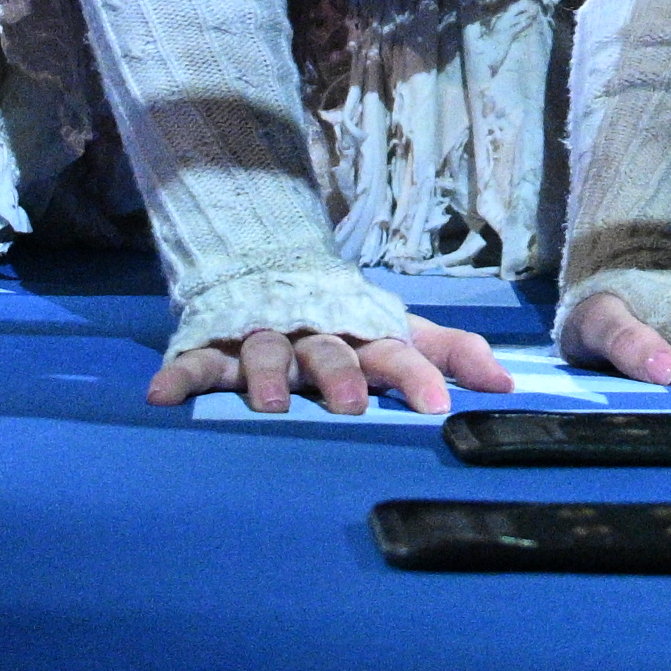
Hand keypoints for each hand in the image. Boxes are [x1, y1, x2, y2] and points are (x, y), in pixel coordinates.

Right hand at [149, 317, 514, 416]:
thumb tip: (510, 386)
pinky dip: (178, 377)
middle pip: (331, 353)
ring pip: (265, 355)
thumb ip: (451, 353)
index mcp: (362, 332)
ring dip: (265, 376)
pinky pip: (193, 362)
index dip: (419, 376)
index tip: (440, 406)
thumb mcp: (398, 329)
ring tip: (267, 404)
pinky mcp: (213, 346)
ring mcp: (262, 338)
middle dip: (342, 377)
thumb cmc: (344, 316)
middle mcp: (314, 335)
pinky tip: (160, 398)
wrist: (268, 264)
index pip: (397, 352)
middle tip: (352, 405)